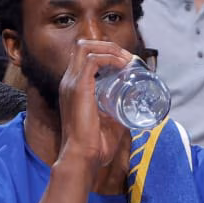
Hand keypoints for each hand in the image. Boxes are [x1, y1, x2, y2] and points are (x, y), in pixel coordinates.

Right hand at [56, 39, 139, 175]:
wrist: (82, 156)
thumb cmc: (95, 146)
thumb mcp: (110, 124)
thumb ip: (118, 114)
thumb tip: (135, 110)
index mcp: (73, 87)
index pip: (84, 57)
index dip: (106, 53)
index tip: (127, 62)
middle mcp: (68, 81)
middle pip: (84, 46)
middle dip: (109, 46)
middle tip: (129, 58)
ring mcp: (71, 82)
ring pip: (86, 47)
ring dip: (110, 49)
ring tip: (127, 59)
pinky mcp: (78, 87)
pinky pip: (93, 60)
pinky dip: (109, 57)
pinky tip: (123, 64)